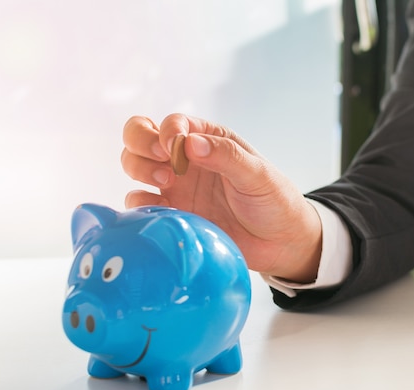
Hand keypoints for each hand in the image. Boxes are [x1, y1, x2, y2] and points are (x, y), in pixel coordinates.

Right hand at [121, 113, 320, 282]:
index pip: (174, 122)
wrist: (279, 243)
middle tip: (162, 163)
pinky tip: (161, 209)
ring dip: (138, 169)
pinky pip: (139, 203)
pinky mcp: (172, 214)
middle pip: (141, 136)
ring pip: (134, 165)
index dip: (168, 130)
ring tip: (166, 183)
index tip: (175, 148)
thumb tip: (189, 142)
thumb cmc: (274, 201)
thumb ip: (225, 156)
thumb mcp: (257, 174)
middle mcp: (186, 160)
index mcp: (209, 140)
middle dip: (140, 143)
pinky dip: (138, 203)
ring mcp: (176, 187)